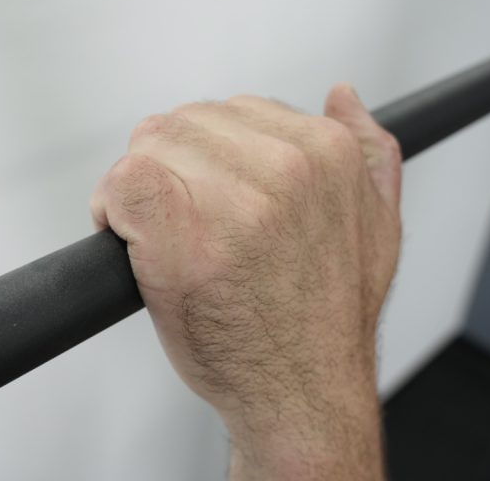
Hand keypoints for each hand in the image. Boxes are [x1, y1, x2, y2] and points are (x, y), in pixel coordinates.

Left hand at [90, 84, 401, 479]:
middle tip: (179, 223)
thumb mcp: (378, 226)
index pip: (234, 111)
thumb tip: (344, 95)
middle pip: (184, 124)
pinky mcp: (179, 234)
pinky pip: (123, 181)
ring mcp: (233, 200)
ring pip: (149, 145)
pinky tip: (129, 241)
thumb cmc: (328, 318)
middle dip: (172, 168)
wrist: (302, 393)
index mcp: (328, 153)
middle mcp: (285, 167)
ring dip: (140, 187)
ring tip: (157, 236)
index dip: (207, 157)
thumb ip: (370, 152)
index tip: (208, 199)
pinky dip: (111, 208)